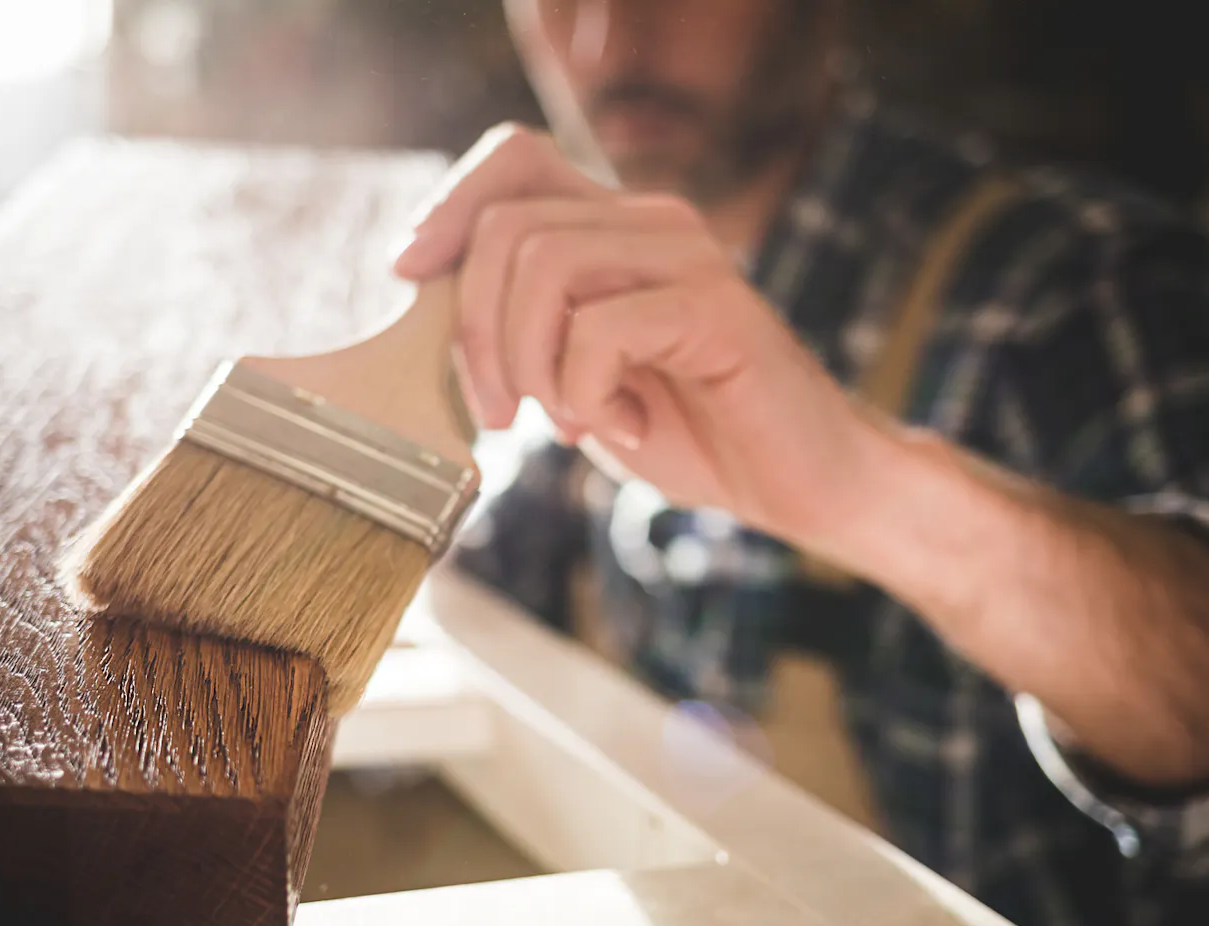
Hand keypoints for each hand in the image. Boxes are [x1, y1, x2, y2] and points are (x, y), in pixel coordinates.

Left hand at [394, 124, 876, 543]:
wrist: (799, 485)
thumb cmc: (688, 432)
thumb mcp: (574, 377)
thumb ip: (518, 330)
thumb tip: (423, 304)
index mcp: (615, 225)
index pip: (514, 158)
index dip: (448, 207)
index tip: (409, 276)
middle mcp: (652, 221)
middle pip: (508, 225)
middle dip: (474, 331)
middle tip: (497, 412)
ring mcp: (689, 256)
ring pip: (546, 266)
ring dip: (528, 363)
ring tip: (563, 421)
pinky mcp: (718, 307)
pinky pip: (603, 330)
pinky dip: (588, 393)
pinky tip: (625, 427)